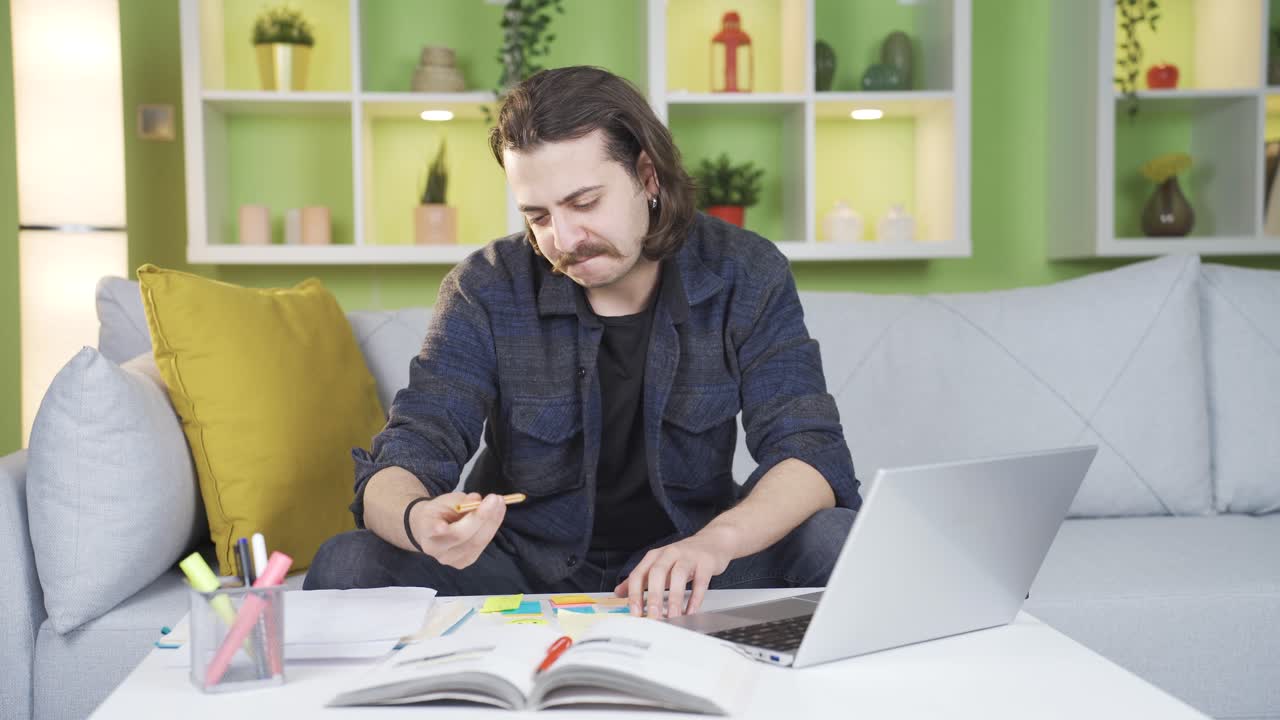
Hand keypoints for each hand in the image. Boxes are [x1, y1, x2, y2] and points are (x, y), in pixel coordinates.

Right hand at [407, 492, 506, 568]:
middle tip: (495, 499)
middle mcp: (436, 549)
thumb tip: (476, 499)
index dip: (439, 527)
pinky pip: (481, 545)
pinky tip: (498, 513)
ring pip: (476, 542)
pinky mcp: (463, 562)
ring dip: (492, 521)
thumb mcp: (445, 501)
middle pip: (461, 536)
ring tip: (500, 503)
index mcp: (425, 530)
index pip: (435, 529)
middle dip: (482, 517)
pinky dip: (492, 527)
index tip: (443, 525)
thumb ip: (460, 501)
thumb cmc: (438, 512)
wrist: (429, 529)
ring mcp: (450, 559)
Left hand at [613, 527, 737, 618]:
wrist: (712, 541)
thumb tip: (619, 592)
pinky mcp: (705, 563)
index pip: (639, 574)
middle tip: (652, 616)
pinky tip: (691, 611)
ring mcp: (688, 557)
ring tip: (673, 617)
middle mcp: (669, 553)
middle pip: (657, 573)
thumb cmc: (683, 556)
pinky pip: (700, 582)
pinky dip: (695, 598)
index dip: (634, 594)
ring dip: (674, 599)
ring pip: (678, 577)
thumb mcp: (659, 564)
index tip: (634, 612)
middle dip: (653, 597)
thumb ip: (640, 578)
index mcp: (654, 556)